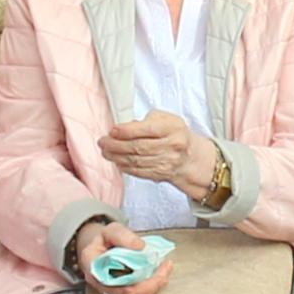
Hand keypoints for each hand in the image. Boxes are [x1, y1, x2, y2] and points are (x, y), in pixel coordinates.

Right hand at [71, 218, 172, 293]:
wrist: (99, 247)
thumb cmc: (103, 239)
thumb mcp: (110, 230)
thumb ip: (122, 236)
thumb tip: (141, 247)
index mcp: (93, 268)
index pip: (113, 281)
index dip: (134, 278)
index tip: (151, 263)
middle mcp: (100, 283)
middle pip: (128, 292)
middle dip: (151, 283)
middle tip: (166, 268)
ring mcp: (112, 289)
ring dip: (154, 284)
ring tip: (165, 268)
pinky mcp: (122, 290)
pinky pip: (138, 291)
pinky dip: (151, 282)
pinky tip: (160, 272)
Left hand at [101, 110, 219, 198]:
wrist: (190, 157)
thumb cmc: (175, 134)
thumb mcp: (167, 119)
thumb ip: (148, 119)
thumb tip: (126, 126)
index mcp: (173, 129)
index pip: (147, 130)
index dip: (127, 131)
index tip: (112, 130)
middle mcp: (172, 146)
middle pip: (139, 147)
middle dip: (116, 145)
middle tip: (103, 142)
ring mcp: (167, 163)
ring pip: (137, 161)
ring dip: (117, 157)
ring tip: (105, 151)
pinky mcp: (160, 174)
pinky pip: (139, 172)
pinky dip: (125, 167)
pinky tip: (116, 162)